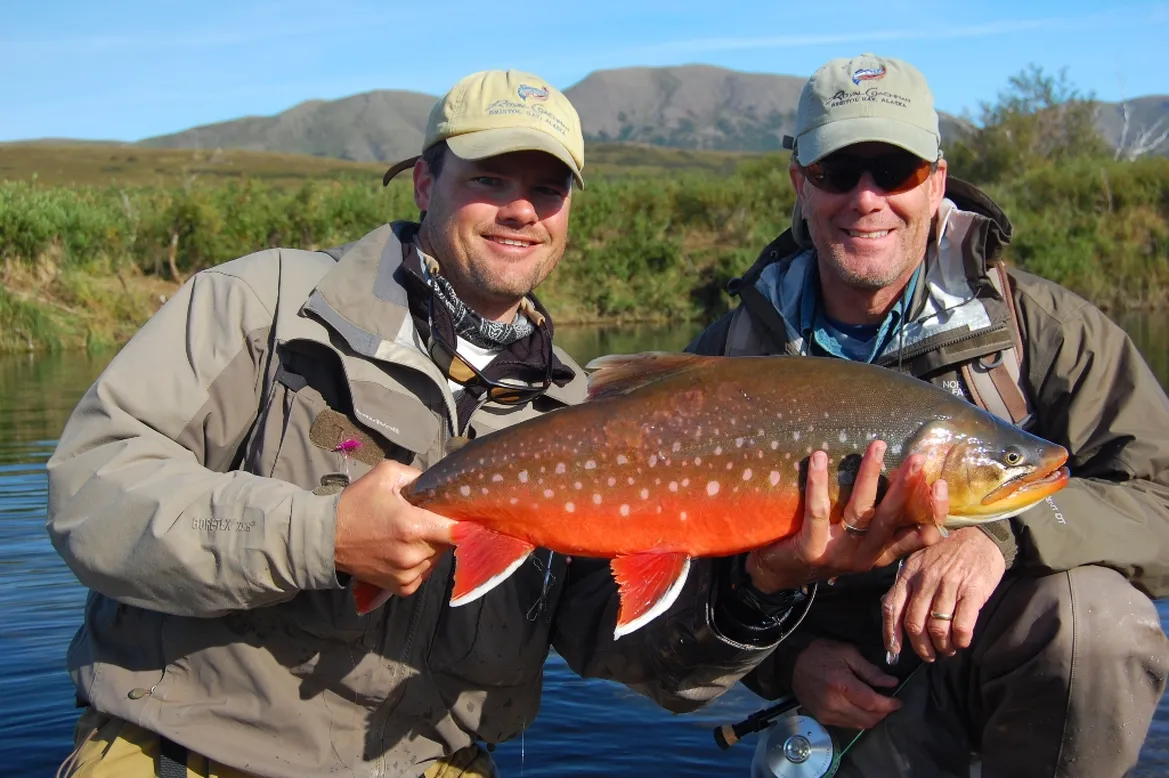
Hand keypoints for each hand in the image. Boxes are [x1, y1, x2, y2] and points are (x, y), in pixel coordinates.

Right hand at [334, 460, 455, 596]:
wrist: (327, 537)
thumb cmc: (356, 503)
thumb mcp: (385, 475)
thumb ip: (417, 475)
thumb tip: (440, 484)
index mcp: (413, 525)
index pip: (458, 530)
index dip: (465, 523)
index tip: (463, 516)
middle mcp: (413, 554)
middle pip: (447, 544)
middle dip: (441, 532)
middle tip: (425, 521)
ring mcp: (407, 574)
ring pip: (436, 560)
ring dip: (431, 549)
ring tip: (411, 537)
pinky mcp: (401, 588)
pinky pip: (423, 575)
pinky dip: (420, 565)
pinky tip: (405, 553)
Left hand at [746, 441, 947, 592]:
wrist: (776, 576)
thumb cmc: (819, 547)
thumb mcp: (854, 541)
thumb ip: (875, 520)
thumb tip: (898, 476)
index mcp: (879, 552)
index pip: (916, 535)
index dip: (933, 513)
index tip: (942, 485)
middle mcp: (864, 555)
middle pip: (890, 518)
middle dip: (906, 487)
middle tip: (917, 458)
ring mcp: (838, 554)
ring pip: (860, 511)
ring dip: (870, 476)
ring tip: (877, 446)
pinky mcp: (811, 550)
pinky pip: (818, 511)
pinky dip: (819, 482)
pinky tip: (820, 457)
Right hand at [791, 638, 902, 729]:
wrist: (792, 664)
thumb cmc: (821, 653)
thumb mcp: (847, 653)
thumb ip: (870, 670)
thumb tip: (891, 683)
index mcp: (841, 684)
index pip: (872, 703)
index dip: (889, 704)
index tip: (899, 701)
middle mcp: (834, 703)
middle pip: (868, 718)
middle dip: (883, 713)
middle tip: (888, 702)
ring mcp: (827, 714)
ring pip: (859, 725)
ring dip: (872, 718)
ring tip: (876, 706)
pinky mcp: (823, 719)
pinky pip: (848, 725)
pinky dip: (859, 720)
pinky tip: (861, 709)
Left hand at [882, 527, 1005, 661]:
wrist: (981, 537)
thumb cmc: (947, 554)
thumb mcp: (919, 562)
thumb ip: (905, 586)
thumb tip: (891, 611)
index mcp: (909, 573)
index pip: (892, 608)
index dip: (891, 633)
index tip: (894, 651)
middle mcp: (926, 579)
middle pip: (914, 624)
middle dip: (921, 647)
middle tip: (928, 654)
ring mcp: (949, 585)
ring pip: (937, 629)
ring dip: (942, 646)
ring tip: (947, 649)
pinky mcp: (973, 592)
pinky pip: (962, 626)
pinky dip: (960, 640)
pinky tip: (962, 641)